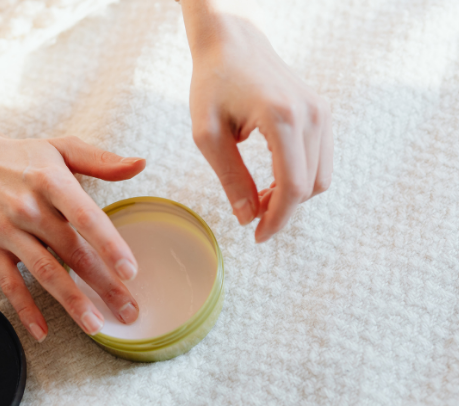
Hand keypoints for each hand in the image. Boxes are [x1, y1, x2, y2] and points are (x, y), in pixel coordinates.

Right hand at [0, 101, 144, 341]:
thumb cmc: (23, 155)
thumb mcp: (63, 148)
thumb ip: (103, 160)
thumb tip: (140, 163)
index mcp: (53, 182)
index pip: (86, 218)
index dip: (109, 245)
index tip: (130, 272)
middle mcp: (30, 208)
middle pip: (72, 253)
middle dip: (103, 285)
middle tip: (128, 311)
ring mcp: (8, 230)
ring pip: (44, 272)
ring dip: (71, 302)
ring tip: (95, 326)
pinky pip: (8, 282)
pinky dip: (25, 308)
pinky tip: (43, 330)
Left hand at [182, 0, 332, 241]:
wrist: (233, 43)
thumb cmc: (213, 83)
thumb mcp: (208, 134)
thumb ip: (230, 179)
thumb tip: (248, 218)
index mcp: (282, 118)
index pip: (292, 188)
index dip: (277, 220)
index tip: (258, 237)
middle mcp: (311, 115)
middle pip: (309, 187)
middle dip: (282, 211)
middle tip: (252, 216)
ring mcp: (321, 112)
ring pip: (319, 178)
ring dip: (292, 197)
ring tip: (260, 196)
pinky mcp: (321, 113)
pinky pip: (320, 161)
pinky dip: (301, 180)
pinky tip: (274, 180)